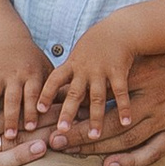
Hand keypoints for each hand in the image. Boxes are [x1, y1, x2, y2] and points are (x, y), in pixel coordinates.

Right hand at [0, 41, 49, 145]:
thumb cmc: (34, 63)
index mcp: (33, 76)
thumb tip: (76, 111)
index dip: (32, 110)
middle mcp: (15, 76)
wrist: (11, 40)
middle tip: (10, 136)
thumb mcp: (49, 71)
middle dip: (11, 116)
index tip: (31, 128)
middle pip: (12, 98)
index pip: (33, 95)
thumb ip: (57, 91)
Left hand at [40, 17, 139, 143]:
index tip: (38, 111)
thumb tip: (51, 96)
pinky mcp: (119, 72)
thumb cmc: (95, 45)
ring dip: (95, 117)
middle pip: (73, 94)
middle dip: (67, 112)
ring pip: (97, 97)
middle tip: (61, 131)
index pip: (53, 80)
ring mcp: (102, 71)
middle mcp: (84, 70)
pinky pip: (121, 92)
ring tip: (94, 136)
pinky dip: (124, 107)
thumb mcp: (77, 56)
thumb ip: (67, 75)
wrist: (119, 30)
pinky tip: (126, 122)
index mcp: (71, 65)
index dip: (45, 95)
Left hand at [42, 43, 164, 165]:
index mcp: (138, 81)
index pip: (101, 99)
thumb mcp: (141, 59)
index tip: (53, 118)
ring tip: (74, 154)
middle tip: (55, 143)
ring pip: (127, 139)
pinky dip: (132, 160)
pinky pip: (153, 150)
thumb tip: (78, 81)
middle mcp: (150, 101)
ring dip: (99, 149)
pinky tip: (110, 165)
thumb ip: (115, 73)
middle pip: (108, 123)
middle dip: (80, 134)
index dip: (76, 110)